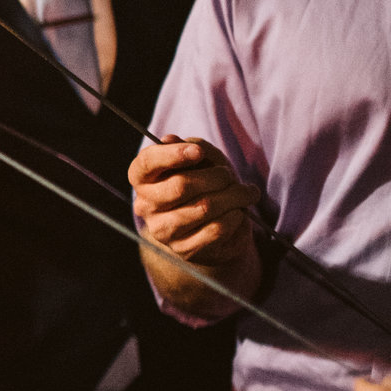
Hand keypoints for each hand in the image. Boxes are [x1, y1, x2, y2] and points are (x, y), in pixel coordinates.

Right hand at [128, 135, 261, 318]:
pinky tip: (239, 213)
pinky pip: (217, 229)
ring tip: (247, 193)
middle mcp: (146, 206)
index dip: (173, 154)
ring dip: (234, 196)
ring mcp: (164, 231)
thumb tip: (170, 140)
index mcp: (143, 179)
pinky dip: (236, 217)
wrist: (213, 226)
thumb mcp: (200, 159)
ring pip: (204, 208)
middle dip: (216, 176)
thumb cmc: (204, 184)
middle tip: (230, 175)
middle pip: (181, 186)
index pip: (147, 162)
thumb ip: (189, 146)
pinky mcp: (185, 250)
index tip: (199, 151)